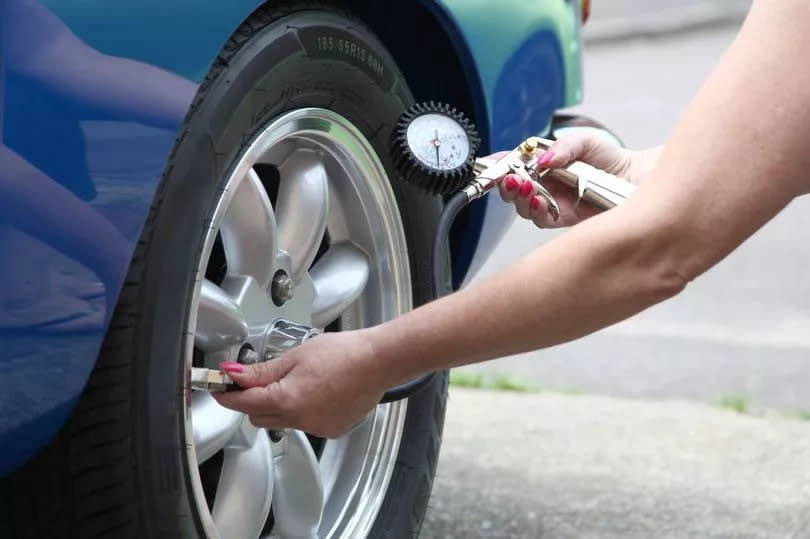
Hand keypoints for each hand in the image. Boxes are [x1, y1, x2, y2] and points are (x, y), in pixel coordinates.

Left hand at [212, 330, 391, 438]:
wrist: (379, 362)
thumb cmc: (344, 352)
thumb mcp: (296, 355)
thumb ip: (263, 370)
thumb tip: (234, 374)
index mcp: (286, 399)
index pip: (243, 403)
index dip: (227, 395)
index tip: (220, 387)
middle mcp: (299, 420)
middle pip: (259, 416)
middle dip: (253, 400)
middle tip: (259, 379)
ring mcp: (316, 428)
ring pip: (282, 421)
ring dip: (280, 405)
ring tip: (299, 380)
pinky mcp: (331, 430)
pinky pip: (305, 423)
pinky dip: (303, 411)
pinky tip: (319, 392)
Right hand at [496, 132, 659, 227]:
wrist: (635, 180)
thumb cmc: (610, 159)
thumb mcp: (586, 142)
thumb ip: (564, 147)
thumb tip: (543, 160)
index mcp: (541, 165)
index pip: (512, 165)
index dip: (496, 166)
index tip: (486, 164)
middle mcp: (542, 185)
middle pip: (512, 190)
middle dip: (506, 184)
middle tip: (512, 178)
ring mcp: (551, 203)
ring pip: (523, 207)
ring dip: (520, 198)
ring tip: (527, 187)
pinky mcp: (563, 220)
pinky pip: (542, 219)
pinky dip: (537, 211)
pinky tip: (540, 202)